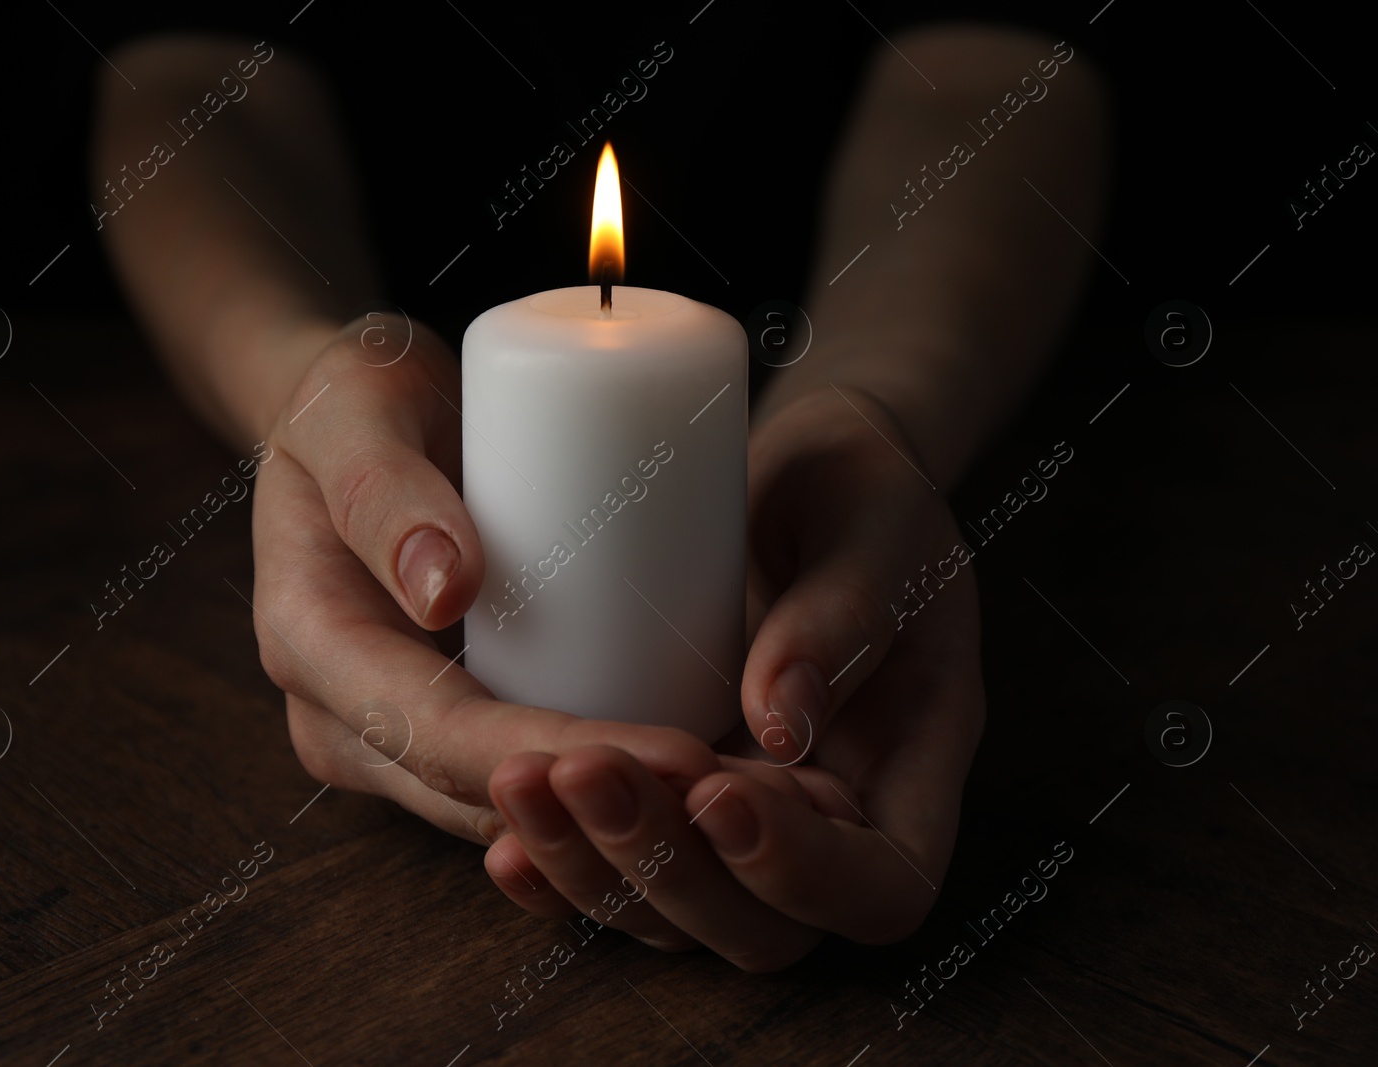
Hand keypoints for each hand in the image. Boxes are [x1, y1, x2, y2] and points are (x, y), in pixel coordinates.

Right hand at [250, 314, 724, 853]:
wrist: (352, 423)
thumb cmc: (355, 397)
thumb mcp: (356, 405)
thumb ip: (384, 485)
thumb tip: (444, 589)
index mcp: (307, 641)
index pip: (434, 729)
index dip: (553, 754)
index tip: (671, 752)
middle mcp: (339, 715)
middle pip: (477, 792)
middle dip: (603, 808)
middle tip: (731, 787)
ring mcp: (386, 737)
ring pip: (503, 813)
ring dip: (607, 822)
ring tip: (727, 798)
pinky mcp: (438, 733)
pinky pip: (517, 793)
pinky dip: (592, 804)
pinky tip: (683, 798)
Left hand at [482, 383, 985, 968]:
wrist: (793, 477)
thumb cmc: (859, 490)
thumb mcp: (875, 524)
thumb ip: (843, 615)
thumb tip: (781, 722)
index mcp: (910, 772)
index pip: (880, 887)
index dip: (800, 868)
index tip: (716, 784)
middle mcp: (827, 827)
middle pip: (759, 930)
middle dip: (664, 868)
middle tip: (585, 769)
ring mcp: (739, 828)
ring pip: (671, 916)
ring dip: (589, 867)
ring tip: (521, 779)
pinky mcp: (664, 806)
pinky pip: (613, 872)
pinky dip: (556, 864)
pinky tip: (502, 832)